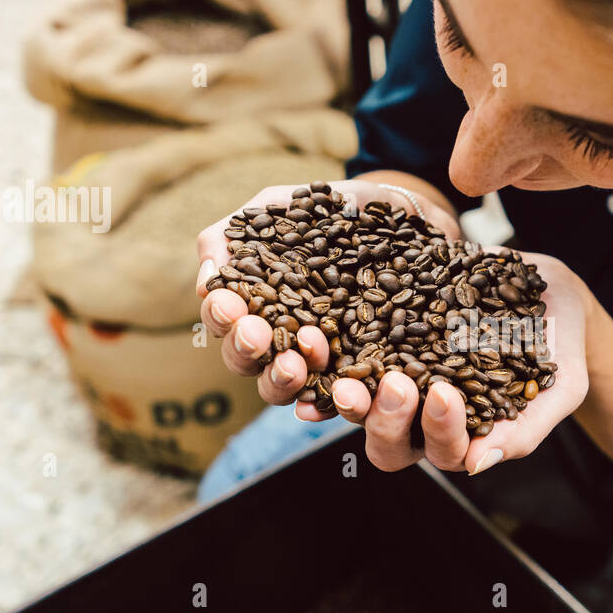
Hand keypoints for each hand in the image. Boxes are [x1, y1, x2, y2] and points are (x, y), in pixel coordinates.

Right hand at [194, 180, 458, 405]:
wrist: (407, 213)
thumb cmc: (337, 208)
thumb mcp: (283, 205)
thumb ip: (237, 233)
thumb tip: (205, 282)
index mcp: (257, 302)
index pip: (226, 321)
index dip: (221, 317)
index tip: (228, 304)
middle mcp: (283, 338)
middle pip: (248, 362)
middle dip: (247, 351)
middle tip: (257, 335)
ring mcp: (323, 360)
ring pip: (285, 387)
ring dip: (281, 380)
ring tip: (296, 363)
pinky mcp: (363, 373)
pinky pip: (340, 400)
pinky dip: (327, 407)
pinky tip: (324, 404)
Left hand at [324, 251, 590, 475]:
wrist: (547, 291)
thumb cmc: (562, 345)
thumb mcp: (562, 386)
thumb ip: (527, 428)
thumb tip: (477, 465)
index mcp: (467, 438)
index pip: (444, 453)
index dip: (438, 432)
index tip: (444, 393)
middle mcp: (424, 420)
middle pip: (389, 444)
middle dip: (386, 419)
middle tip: (394, 384)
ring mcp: (398, 383)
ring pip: (359, 409)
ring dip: (346, 399)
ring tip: (343, 375)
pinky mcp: (380, 344)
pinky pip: (345, 358)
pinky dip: (326, 357)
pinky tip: (313, 340)